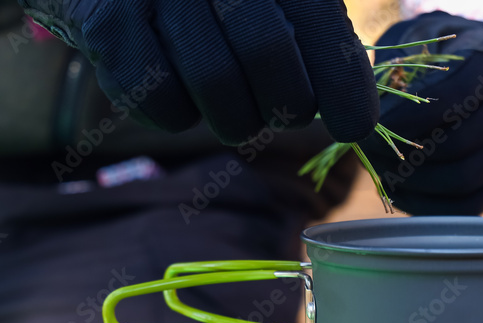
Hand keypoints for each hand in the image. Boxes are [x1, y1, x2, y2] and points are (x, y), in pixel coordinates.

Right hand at [19, 0, 378, 144]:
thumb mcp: (274, 0)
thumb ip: (315, 33)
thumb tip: (355, 108)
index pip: (320, 26)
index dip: (343, 86)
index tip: (352, 127)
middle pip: (269, 55)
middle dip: (284, 104)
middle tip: (281, 110)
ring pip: (215, 82)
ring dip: (233, 116)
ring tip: (231, 106)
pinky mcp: (104, 18)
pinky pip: (160, 100)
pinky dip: (177, 116)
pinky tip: (179, 93)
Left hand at [358, 11, 482, 215]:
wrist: (475, 65)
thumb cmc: (436, 50)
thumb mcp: (417, 38)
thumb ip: (399, 65)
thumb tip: (367, 112)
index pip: (454, 98)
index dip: (408, 119)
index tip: (370, 127)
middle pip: (463, 145)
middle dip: (408, 156)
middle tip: (370, 152)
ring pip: (469, 179)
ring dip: (417, 183)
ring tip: (381, 171)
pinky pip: (470, 205)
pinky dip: (432, 206)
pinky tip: (399, 193)